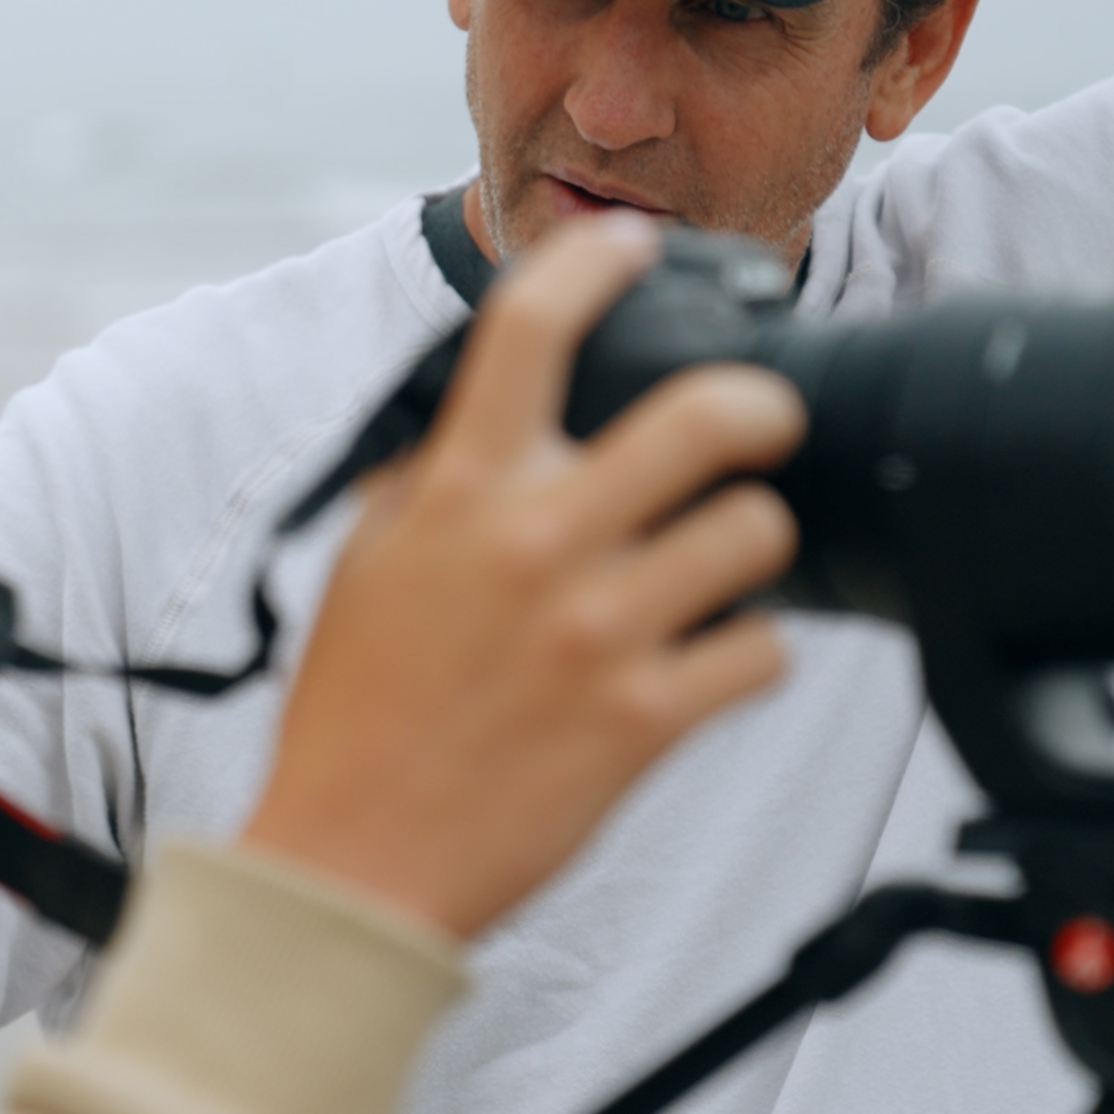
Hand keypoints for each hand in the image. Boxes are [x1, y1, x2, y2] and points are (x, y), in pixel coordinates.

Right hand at [240, 213, 803, 940]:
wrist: (351, 865)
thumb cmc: (353, 717)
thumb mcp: (366, 565)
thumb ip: (431, 481)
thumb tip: (480, 419)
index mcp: (457, 491)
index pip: (531, 327)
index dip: (597, 261)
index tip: (630, 248)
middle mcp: (534, 542)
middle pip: (705, 414)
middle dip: (757, 406)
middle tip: (760, 425)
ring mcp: (599, 632)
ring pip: (756, 531)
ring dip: (754, 540)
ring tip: (725, 562)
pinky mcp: (646, 723)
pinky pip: (762, 653)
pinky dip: (752, 652)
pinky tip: (714, 659)